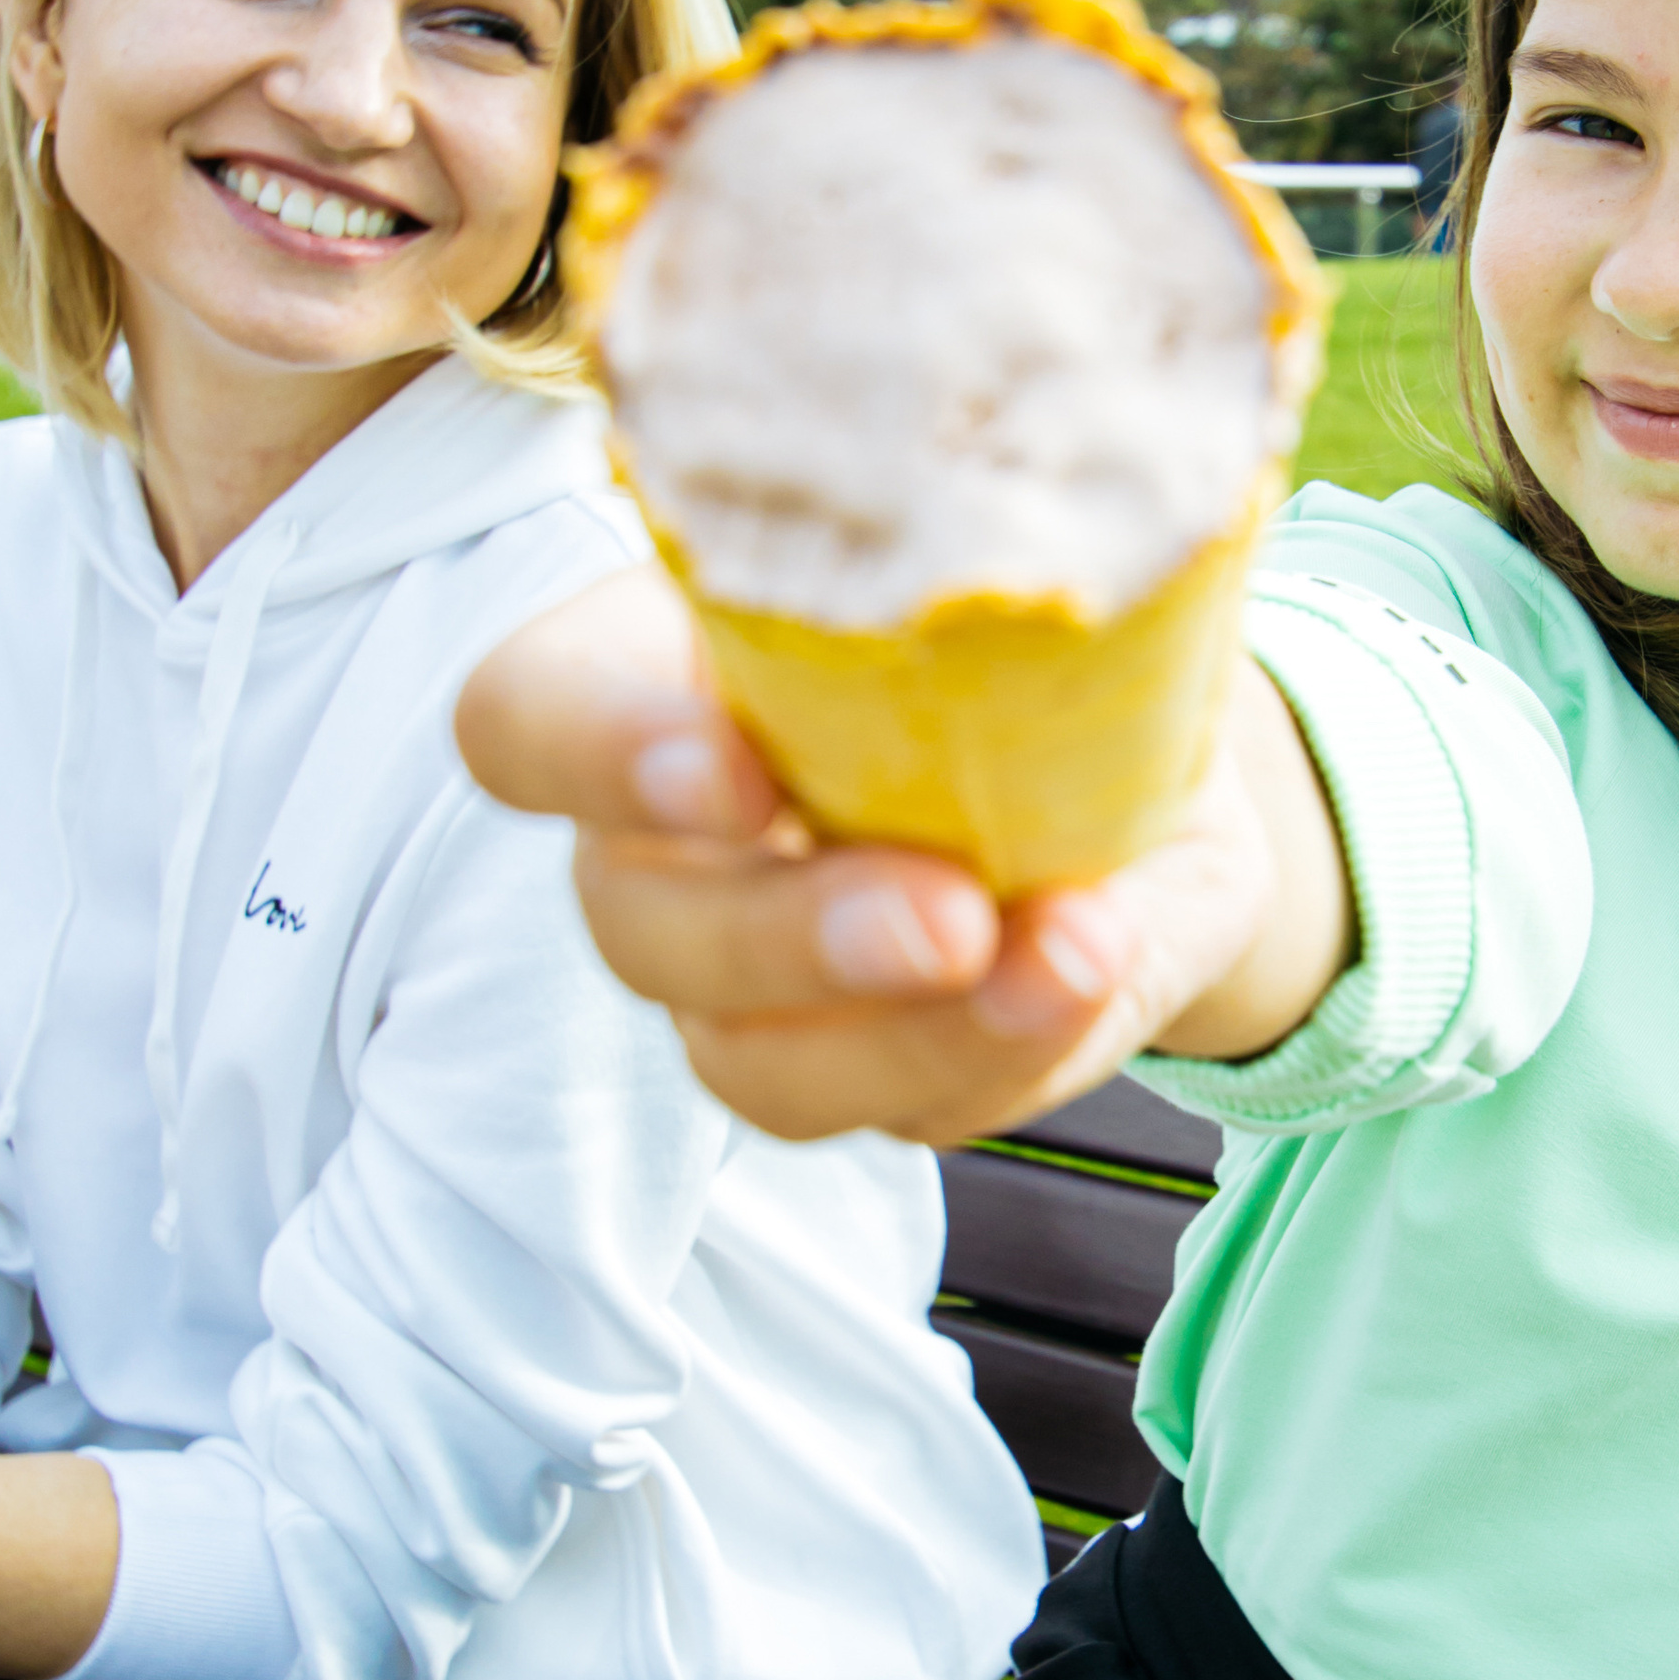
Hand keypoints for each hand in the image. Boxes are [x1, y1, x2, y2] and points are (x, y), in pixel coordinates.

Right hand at [455, 566, 1350, 1144]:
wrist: (1150, 748)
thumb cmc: (1036, 616)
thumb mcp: (1039, 571)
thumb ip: (1022, 600)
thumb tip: (1053, 654)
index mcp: (656, 672)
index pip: (528, 716)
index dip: (595, 755)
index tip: (727, 765)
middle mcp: (666, 844)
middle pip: (639, 925)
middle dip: (792, 934)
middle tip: (949, 915)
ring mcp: (749, 979)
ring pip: (753, 1059)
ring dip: (915, 1032)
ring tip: (1068, 959)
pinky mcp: (864, 1071)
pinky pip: (907, 1109)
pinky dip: (1010, 1050)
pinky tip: (1093, 978)